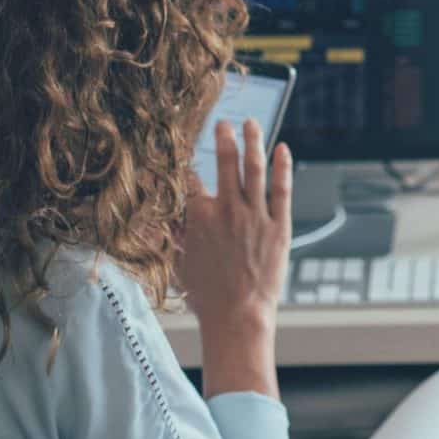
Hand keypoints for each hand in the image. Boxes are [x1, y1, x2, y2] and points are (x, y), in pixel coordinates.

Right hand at [179, 119, 291, 397]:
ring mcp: (254, 216)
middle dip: (223, 138)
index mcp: (199, 218)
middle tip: (223, 123)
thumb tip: (155, 217)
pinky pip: (282, 189)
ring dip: (252, 142)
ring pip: (254, 169)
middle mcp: (226, 210)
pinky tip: (283, 148)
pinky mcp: (278, 225)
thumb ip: (171, 235)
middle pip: (225, 163)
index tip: (186, 154)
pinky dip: (282, 166)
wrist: (238, 315)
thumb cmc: (206, 295)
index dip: (187, 166)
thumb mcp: (179, 263)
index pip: (191, 180)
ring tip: (250, 123)